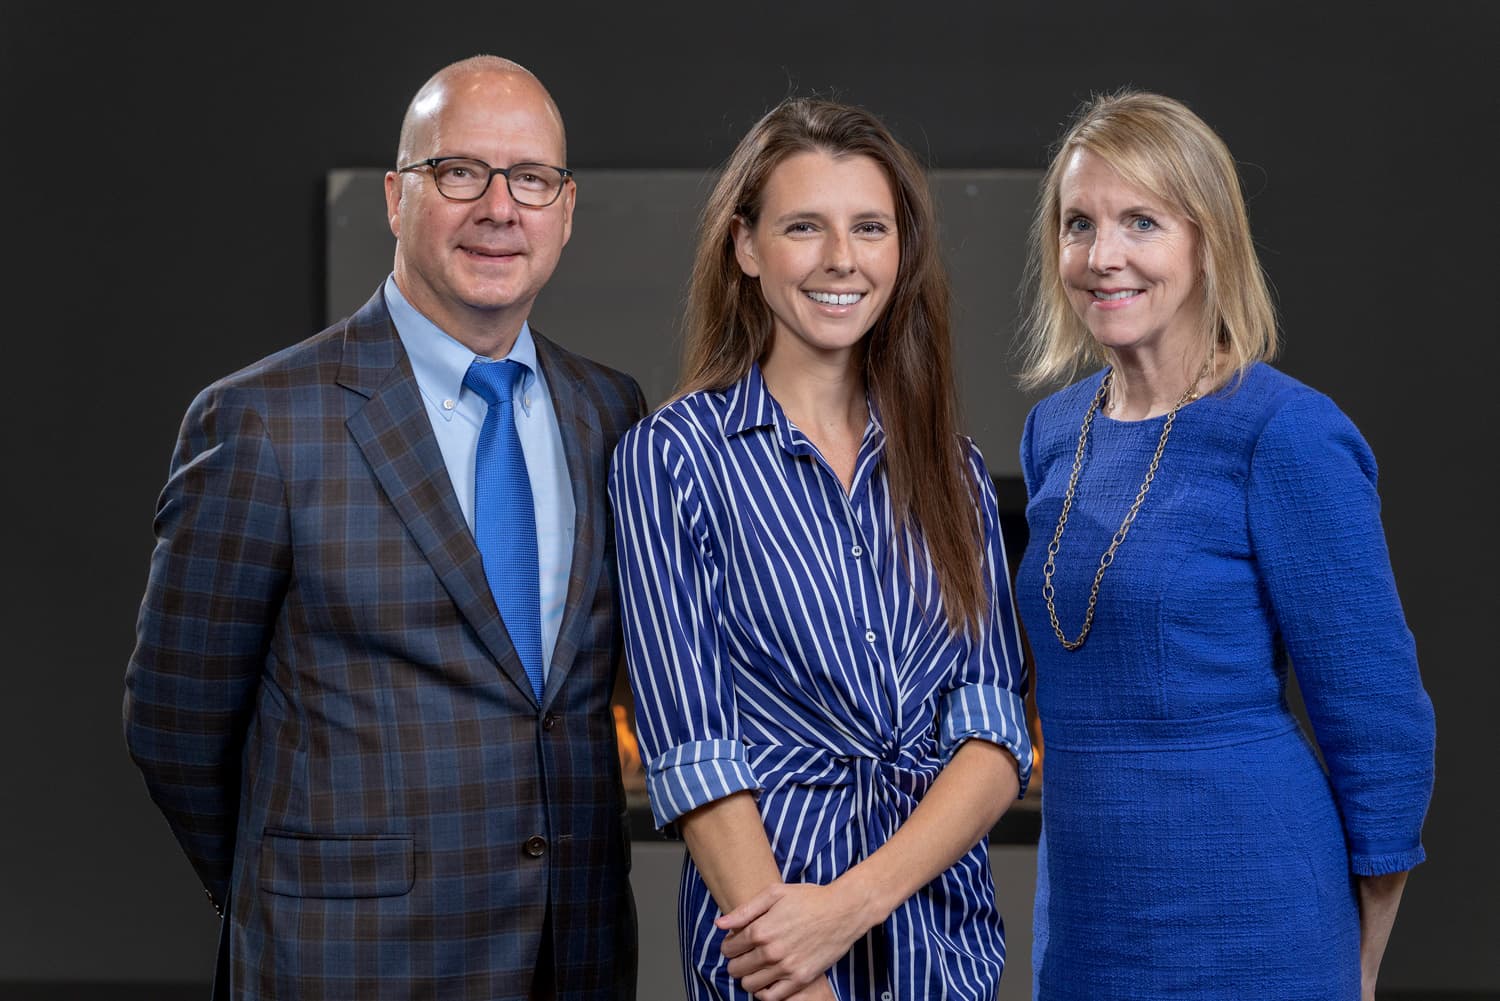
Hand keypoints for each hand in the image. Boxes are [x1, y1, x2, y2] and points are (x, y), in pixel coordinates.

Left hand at [716, 882, 872, 999]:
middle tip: (744, 956)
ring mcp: (786, 968)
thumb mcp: (774, 894)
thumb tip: (719, 925)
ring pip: (750, 985)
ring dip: (747, 978)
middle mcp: (771, 952)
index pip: (729, 949)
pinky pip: (771, 997)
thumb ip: (745, 911)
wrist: (843, 911)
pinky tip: (767, 981)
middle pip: (737, 969)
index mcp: (761, 930)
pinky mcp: (801, 979)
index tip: (735, 944)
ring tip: (755, 968)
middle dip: (735, 962)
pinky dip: (763, 993)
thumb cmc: (809, 898)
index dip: (728, 947)